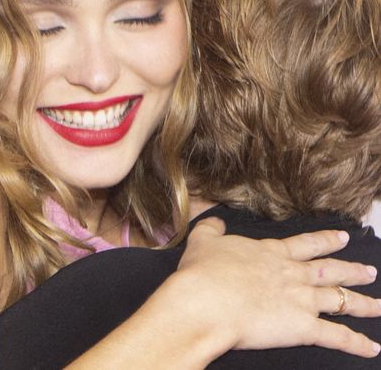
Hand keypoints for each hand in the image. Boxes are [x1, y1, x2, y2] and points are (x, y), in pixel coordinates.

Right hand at [176, 218, 380, 358]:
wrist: (207, 300)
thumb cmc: (203, 272)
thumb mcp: (203, 240)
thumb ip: (211, 228)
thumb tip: (216, 219)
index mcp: (271, 252)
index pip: (306, 244)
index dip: (326, 240)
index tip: (342, 237)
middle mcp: (292, 273)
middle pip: (330, 270)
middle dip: (352, 270)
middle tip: (370, 270)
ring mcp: (301, 300)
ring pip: (340, 300)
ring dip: (363, 303)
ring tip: (379, 304)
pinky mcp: (303, 327)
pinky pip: (338, 336)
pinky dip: (357, 343)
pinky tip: (373, 348)